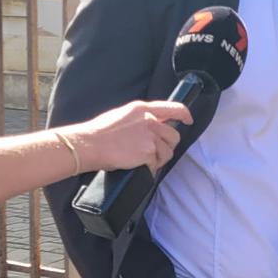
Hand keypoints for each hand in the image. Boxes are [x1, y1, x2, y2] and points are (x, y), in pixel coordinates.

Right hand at [69, 100, 192, 174]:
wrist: (88, 144)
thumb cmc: (98, 133)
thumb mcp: (121, 115)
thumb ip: (139, 118)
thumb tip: (149, 126)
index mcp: (142, 109)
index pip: (172, 108)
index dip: (184, 114)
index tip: (188, 120)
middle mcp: (150, 121)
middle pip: (173, 136)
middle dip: (167, 146)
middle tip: (155, 153)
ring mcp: (150, 137)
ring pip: (167, 152)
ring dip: (158, 159)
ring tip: (142, 160)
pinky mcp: (148, 153)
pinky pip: (157, 164)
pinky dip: (150, 168)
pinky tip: (138, 166)